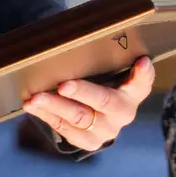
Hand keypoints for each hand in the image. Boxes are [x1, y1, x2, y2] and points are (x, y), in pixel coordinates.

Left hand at [22, 57, 156, 152]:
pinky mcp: (89, 142)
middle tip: (63, 85)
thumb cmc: (101, 83)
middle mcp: (123, 112)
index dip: (143, 73)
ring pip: (79, 118)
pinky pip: (64, 128)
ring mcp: (107, 130)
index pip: (143, 81)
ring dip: (54, 105)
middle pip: (104, 101)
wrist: (98, 118)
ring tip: (35, 97)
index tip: (141, 62)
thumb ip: (105, 58)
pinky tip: (32, 106)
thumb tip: (74, 34)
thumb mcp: (108, 71)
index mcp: (133, 92)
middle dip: (82, 92)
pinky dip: (46, 115)